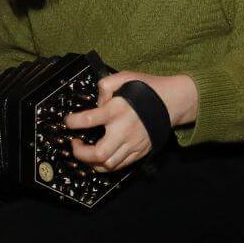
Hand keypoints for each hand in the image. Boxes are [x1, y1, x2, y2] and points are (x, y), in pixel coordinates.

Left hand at [64, 71, 193, 172]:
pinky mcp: (141, 151)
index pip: (87, 120)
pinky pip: (121, 165)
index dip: (72, 122)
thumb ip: (105, 86)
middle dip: (80, 153)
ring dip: (92, 163)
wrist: (174, 101)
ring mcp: (133, 143)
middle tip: (75, 145)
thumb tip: (97, 102)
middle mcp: (124, 130)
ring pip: (108, 165)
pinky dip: (108, 164)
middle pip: (98, 154)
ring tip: (87, 154)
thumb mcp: (126, 77)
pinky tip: (103, 157)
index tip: (68, 121)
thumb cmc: (150, 89)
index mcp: (117, 111)